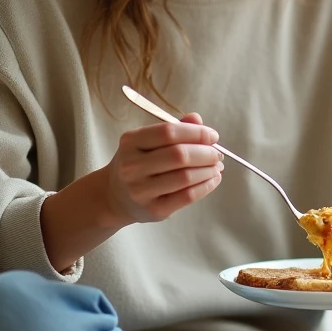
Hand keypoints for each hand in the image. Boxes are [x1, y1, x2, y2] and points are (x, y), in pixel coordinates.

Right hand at [39, 114, 222, 272]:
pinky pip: (187, 196)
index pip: (169, 132)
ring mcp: (141, 190)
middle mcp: (132, 166)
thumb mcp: (146, 142)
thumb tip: (198, 120)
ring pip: (185, 177)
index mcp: (131, 142)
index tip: (213, 136)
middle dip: (206, 153)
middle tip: (217, 154)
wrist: (114, 197)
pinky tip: (213, 180)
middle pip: (179, 155)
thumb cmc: (136, 164)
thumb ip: (173, 129)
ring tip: (216, 166)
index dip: (196, 132)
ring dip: (208, 170)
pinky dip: (206, 186)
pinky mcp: (154, 210)